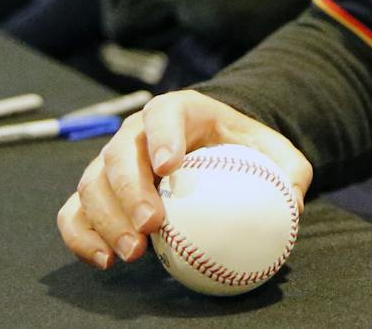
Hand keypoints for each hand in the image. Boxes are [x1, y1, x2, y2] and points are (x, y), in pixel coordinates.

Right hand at [56, 90, 312, 268]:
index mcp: (178, 110)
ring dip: (105, 219)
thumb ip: (289, 171)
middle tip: (152, 225)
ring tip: (131, 252)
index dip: (162, 136)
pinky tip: (106, 261)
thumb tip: (296, 202)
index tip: (170, 167)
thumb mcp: (274, 152)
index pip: (163, 114)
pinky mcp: (96, 192)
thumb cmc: (241, 149)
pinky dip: (82, 236)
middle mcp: (136, 132)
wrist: (212, 151)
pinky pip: (74, 212)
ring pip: (91, 184)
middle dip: (129, 189)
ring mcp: (110, 161)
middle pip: (119, 153)